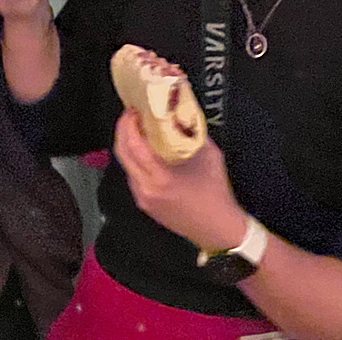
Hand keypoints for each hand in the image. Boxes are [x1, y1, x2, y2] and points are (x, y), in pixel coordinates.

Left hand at [113, 109, 246, 252]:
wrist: (219, 230)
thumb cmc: (216, 194)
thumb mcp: (209, 156)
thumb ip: (193, 133)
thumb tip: (183, 113)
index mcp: (160, 177)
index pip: (133, 145)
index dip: (129, 124)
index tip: (133, 110)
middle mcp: (146, 188)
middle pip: (122, 153)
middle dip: (123, 130)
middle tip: (131, 116)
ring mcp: (143, 198)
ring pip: (125, 165)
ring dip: (127, 145)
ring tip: (139, 131)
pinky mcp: (145, 205)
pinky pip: (132, 177)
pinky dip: (134, 161)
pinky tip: (145, 153)